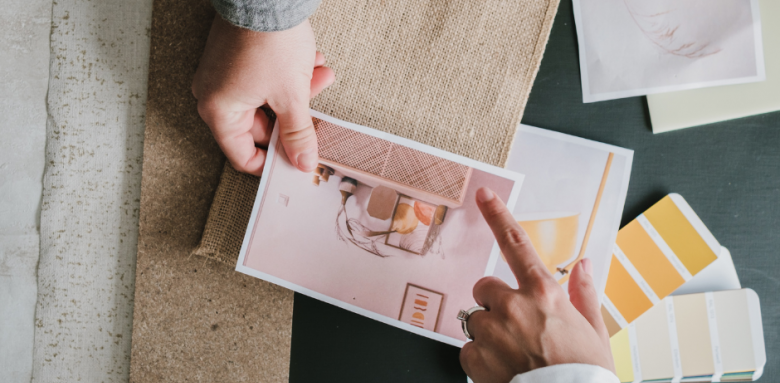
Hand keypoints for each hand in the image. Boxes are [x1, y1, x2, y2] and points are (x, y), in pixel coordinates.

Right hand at [192, 15, 334, 175]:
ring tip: (320, 76)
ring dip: (297, 93)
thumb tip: (303, 162)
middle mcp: (213, 95)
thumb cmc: (270, 42)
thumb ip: (298, 135)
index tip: (296, 160)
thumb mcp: (292, 97)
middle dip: (294, 117)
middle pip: (259, 127)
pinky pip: (262, 80)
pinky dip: (286, 77)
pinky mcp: (233, 58)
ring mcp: (222, 76)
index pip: (243, 156)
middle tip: (317, 111)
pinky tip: (311, 63)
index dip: (272, 162)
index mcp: (219, 112)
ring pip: (266, 100)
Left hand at [459, 187, 614, 382]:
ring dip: (488, 333)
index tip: (483, 195)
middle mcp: (513, 306)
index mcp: (543, 293)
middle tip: (515, 327)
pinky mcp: (474, 356)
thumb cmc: (584, 373)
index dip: (497, 216)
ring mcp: (491, 330)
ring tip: (513, 354)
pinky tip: (502, 368)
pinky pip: (468, 348)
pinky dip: (481, 359)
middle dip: (494, 302)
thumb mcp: (594, 330)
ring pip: (475, 319)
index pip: (516, 244)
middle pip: (484, 288)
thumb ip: (584, 292)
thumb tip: (584, 264)